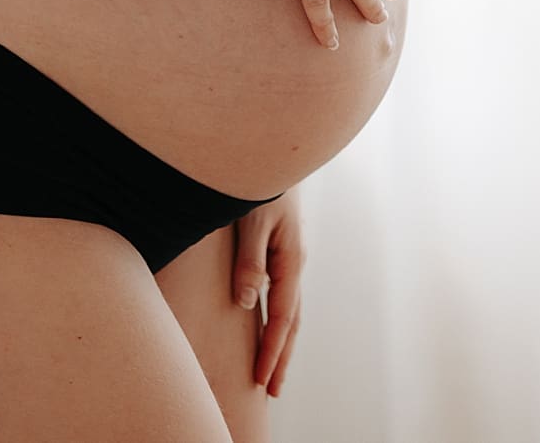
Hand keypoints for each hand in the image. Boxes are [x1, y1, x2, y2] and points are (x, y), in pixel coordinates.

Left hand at [233, 188, 305, 398]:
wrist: (273, 150)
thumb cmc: (260, 181)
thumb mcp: (252, 218)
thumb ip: (250, 259)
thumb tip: (246, 302)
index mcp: (290, 258)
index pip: (282, 317)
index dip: (272, 350)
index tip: (261, 379)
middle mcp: (293, 261)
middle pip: (291, 319)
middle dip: (281, 355)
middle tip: (271, 389)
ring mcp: (289, 256)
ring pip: (289, 308)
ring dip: (281, 339)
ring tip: (272, 368)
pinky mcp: (280, 248)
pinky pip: (282, 292)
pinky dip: (278, 317)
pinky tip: (269, 324)